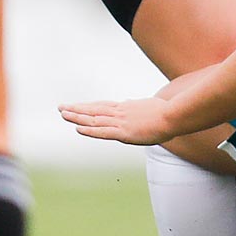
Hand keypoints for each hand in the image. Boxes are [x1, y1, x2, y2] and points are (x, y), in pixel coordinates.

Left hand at [59, 97, 175, 145]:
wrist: (174, 115)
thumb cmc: (166, 111)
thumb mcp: (147, 105)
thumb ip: (135, 106)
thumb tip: (128, 102)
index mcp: (126, 107)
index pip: (102, 106)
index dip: (88, 106)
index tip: (76, 105)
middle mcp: (120, 112)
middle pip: (94, 110)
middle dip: (77, 109)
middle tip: (61, 107)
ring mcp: (121, 122)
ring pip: (94, 119)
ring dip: (78, 117)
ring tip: (63, 114)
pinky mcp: (124, 133)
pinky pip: (103, 132)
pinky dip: (89, 131)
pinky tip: (78, 129)